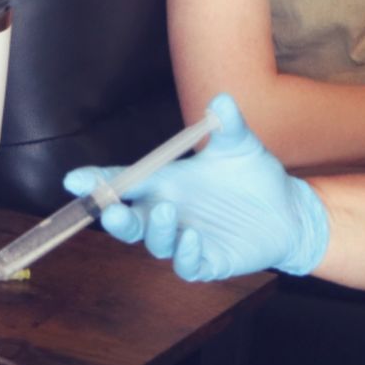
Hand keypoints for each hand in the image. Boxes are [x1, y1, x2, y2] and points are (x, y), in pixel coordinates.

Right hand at [63, 94, 327, 280]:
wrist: (290, 210)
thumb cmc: (254, 176)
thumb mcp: (240, 145)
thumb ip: (228, 126)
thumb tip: (222, 99)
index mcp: (165, 183)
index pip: (123, 183)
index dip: (96, 182)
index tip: (74, 180)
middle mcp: (168, 213)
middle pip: (129, 221)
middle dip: (115, 218)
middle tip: (109, 208)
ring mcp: (186, 239)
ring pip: (155, 243)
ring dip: (155, 230)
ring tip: (167, 209)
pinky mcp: (208, 262)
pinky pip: (188, 265)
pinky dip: (185, 255)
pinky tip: (192, 240)